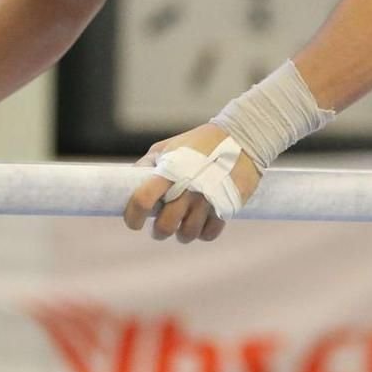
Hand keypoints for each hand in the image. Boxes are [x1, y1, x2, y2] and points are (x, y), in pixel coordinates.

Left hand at [123, 123, 260, 243]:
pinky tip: (201, 224)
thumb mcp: (169, 147)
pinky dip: (203, 233)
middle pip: (165, 226)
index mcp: (170, 172)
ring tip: (182, 225)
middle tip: (160, 226)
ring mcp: (208, 200)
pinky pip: (209, 234)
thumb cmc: (200, 142)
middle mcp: (188, 189)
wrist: (242, 137)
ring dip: (181, 233)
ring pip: (187, 234)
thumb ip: (148, 164)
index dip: (132, 216)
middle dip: (159, 231)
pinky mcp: (227, 207)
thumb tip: (129, 182)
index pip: (142, 201)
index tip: (134, 222)